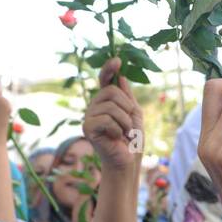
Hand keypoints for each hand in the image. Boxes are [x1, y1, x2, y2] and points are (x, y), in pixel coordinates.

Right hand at [83, 58, 143, 173]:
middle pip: (112, 91)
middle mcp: (95, 106)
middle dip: (127, 107)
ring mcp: (89, 116)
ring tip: (125, 133)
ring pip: (111, 106)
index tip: (118, 61)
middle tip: (129, 124)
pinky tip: (116, 138)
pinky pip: (106, 119)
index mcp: (106, 101)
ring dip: (125, 121)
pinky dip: (118, 129)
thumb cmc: (132, 140)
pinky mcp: (87, 128)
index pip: (104, 80)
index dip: (109, 69)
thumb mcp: (134, 114)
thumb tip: (120, 77)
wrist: (128, 161)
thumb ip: (127, 97)